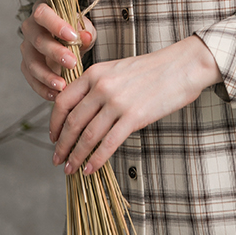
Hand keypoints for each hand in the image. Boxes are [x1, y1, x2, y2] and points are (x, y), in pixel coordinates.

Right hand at [20, 2, 95, 101]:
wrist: (67, 42)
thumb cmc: (75, 30)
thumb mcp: (84, 27)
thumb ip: (85, 31)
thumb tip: (86, 36)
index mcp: (42, 11)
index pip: (43, 14)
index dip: (55, 25)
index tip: (72, 36)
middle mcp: (30, 28)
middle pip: (38, 40)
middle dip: (55, 53)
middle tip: (72, 63)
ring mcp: (26, 47)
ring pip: (31, 62)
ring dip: (46, 75)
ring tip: (62, 85)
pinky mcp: (26, 65)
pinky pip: (31, 78)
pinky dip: (42, 88)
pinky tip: (54, 94)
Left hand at [50, 35, 222, 175]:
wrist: (182, 65)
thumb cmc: (152, 69)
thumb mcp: (117, 70)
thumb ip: (98, 86)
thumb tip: (82, 112)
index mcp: (95, 73)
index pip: (63, 101)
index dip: (54, 123)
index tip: (53, 137)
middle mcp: (101, 86)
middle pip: (72, 122)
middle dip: (62, 145)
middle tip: (57, 159)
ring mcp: (117, 102)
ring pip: (87, 136)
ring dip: (76, 156)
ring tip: (71, 168)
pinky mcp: (134, 116)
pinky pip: (108, 144)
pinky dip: (96, 160)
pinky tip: (91, 169)